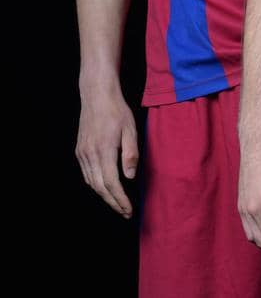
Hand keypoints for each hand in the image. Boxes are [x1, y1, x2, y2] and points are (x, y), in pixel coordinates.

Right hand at [76, 85, 137, 217]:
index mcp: (104, 150)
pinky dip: (96, 185)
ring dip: (104, 196)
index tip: (129, 210)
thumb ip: (130, 153)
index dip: (120, 199)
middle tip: (125, 213)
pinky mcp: (79, 151)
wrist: (96, 96)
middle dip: (113, 203)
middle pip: (100, 187)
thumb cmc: (117, 111)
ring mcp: (82, 154)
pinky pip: (87, 174)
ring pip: (92, 183)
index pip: (112, 183)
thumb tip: (130, 177)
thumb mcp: (131, 129)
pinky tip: (106, 188)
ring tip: (117, 204)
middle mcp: (89, 155)